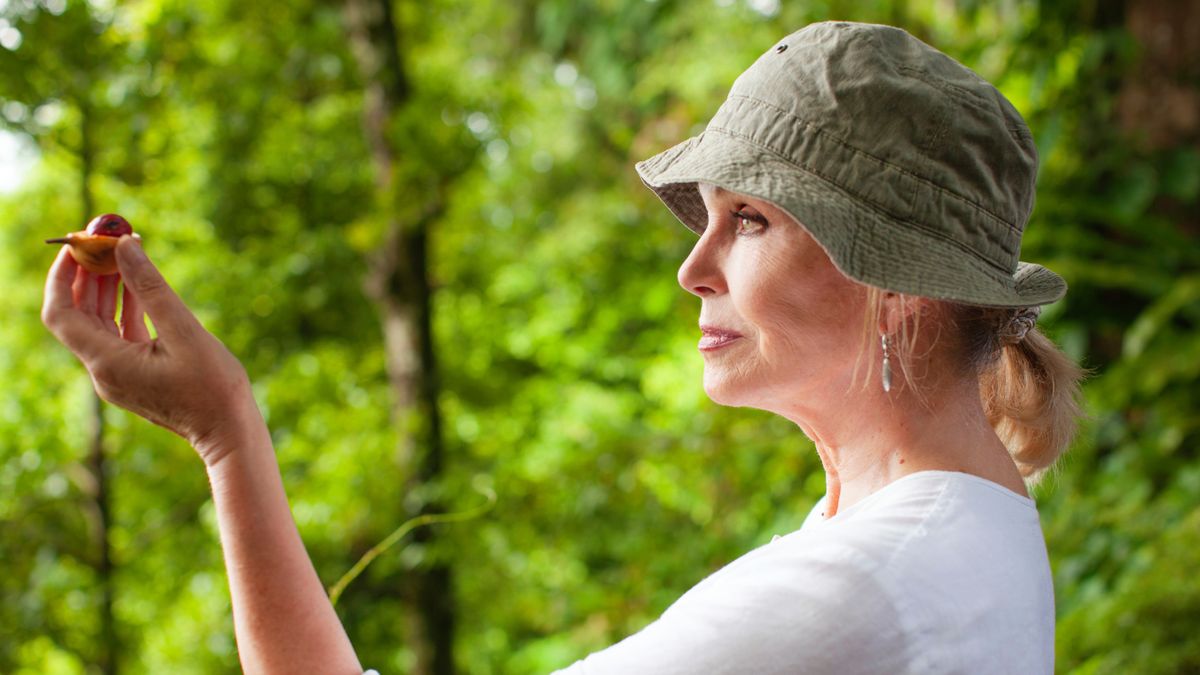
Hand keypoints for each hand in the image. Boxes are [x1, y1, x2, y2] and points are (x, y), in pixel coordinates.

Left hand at [42, 236, 256, 466]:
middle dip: (86, 275)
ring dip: (105, 288)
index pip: (60, 313)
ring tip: (121, 254)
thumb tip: (125, 245)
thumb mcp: (184, 330)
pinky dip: (123, 307)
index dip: (61, 276)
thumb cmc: (213, 387)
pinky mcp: (134, 376)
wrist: (229, 433)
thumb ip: (151, 286)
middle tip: (104, 240)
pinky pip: (118, 335)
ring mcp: (118, 375)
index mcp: (108, 362)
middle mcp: (104, 370)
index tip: (79, 245)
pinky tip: (137, 285)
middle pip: (77, 315)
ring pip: (97, 323)